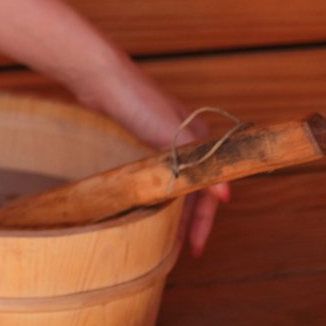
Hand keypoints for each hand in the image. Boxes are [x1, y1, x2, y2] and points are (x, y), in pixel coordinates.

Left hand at [74, 67, 231, 259]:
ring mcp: (165, 139)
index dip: (206, 219)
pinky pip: (159, 174)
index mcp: (201, 138)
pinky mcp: (143, 137)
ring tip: (170, 236)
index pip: (211, 188)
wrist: (100, 77)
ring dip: (177, 210)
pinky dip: (160, 193)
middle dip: (193, 220)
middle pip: (196, 188)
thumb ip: (198, 162)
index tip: (197, 245)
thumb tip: (225, 195)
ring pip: (178, 183)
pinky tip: (152, 206)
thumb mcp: (172, 132)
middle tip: (186, 248)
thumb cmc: (137, 100)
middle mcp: (188, 140)